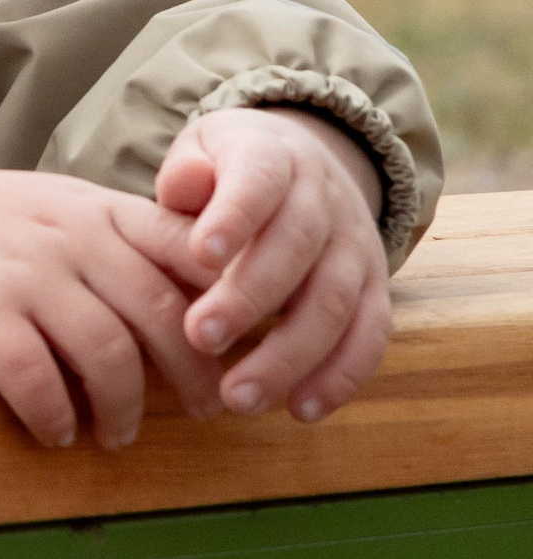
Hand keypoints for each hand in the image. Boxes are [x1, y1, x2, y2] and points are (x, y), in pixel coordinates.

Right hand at [0, 151, 226, 449]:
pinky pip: (37, 382)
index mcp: (92, 208)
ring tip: (116, 433)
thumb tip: (213, 301)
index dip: (229, 303)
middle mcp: (64, 235)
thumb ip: (122, 240)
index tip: (242, 348)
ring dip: (123, 410)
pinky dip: (55, 418)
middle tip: (205, 412)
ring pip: (108, 357)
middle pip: (159, 317)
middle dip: (193, 378)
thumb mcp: (57, 208)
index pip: (186, 249)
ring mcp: (19, 272)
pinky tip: (54, 430)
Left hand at [157, 106, 389, 425]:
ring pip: (333, 302)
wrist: (302, 162)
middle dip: (247, 299)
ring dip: (288, 356)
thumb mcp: (201, 149)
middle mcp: (324, 198)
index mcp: (273, 156)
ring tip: (238, 396)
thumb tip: (181, 189)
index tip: (200, 255)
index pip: (259, 181)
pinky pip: (369, 337)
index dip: (234, 216)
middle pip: (296, 248)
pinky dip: (339, 378)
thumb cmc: (229, 167)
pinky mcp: (377, 289)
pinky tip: (300, 409)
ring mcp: (356, 245)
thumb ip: (185, 173)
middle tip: (199, 338)